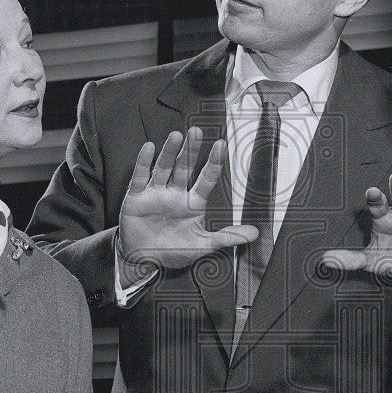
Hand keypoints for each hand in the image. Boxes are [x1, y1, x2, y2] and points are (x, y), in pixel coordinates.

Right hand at [119, 128, 256, 269]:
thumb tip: (254, 233)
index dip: (213, 163)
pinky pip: (141, 177)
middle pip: (184, 168)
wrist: (145, 261)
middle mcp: (175, 193)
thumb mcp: (203, 245)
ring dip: (169, 152)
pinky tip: (149, 148)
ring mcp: (156, 193)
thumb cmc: (174, 250)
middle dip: (190, 150)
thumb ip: (227, 237)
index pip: (206, 179)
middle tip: (197, 131)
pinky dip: (144, 162)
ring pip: (164, 168)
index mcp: (193, 202)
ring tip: (176, 136)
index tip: (222, 145)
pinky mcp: (136, 198)